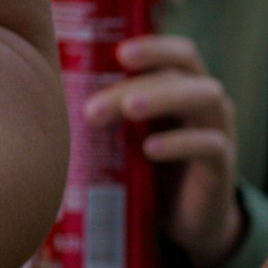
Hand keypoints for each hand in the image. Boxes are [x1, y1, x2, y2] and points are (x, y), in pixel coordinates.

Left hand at [96, 37, 242, 267]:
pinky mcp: (222, 164)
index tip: (118, 52)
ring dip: (162, 99)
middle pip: (180, 74)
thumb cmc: (151, 168)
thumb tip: (45, 99)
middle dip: (136, 83)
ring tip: (128, 110)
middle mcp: (205, 100)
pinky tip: (151, 149)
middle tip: (95, 106)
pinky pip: (209, 144)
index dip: (153, 47)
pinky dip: (180, 143)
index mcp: (184, 86)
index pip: (178, 53)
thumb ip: (107, 114)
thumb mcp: (128, 136)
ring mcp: (218, 129)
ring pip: (202, 98)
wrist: (189, 220)